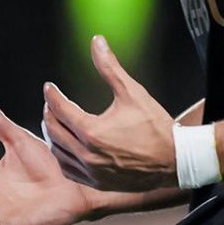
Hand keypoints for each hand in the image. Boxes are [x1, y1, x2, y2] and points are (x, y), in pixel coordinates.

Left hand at [42, 35, 176, 192]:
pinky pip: (69, 171)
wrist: (174, 160)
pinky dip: (63, 157)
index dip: (52, 96)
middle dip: (49, 114)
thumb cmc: (155, 126)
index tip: (49, 88)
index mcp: (92, 131)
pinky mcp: (98, 183)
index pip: (61, 109)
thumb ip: (109, 67)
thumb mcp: (132, 92)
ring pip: (58, 153)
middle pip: (54, 132)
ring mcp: (92, 171)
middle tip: (50, 104)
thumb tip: (97, 42)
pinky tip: (66, 148)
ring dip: (53, 136)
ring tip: (55, 124)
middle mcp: (87, 154)